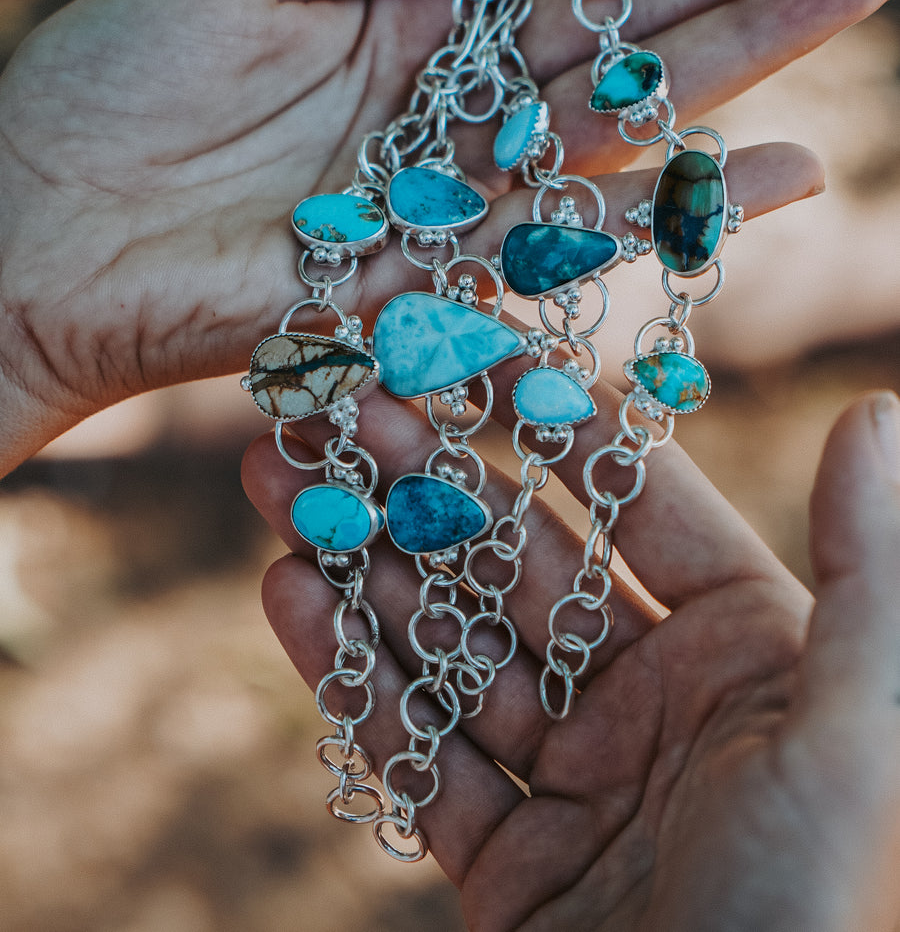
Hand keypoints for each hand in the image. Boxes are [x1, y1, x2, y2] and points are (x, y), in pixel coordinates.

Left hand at [0, 0, 897, 471]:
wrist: (40, 229)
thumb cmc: (113, 88)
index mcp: (409, 23)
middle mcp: (450, 112)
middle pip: (625, 34)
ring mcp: (453, 196)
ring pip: (626, 121)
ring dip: (747, 63)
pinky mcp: (439, 278)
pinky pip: (577, 237)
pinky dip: (680, 206)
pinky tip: (779, 171)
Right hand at [244, 383, 899, 931]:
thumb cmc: (817, 915)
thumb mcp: (853, 736)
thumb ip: (868, 573)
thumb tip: (876, 412)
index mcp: (746, 653)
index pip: (630, 504)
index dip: (550, 423)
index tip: (470, 348)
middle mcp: (656, 703)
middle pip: (517, 568)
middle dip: (423, 486)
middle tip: (337, 411)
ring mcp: (576, 782)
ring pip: (452, 651)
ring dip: (365, 566)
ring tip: (286, 485)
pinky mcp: (511, 865)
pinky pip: (419, 754)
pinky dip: (351, 677)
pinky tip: (290, 595)